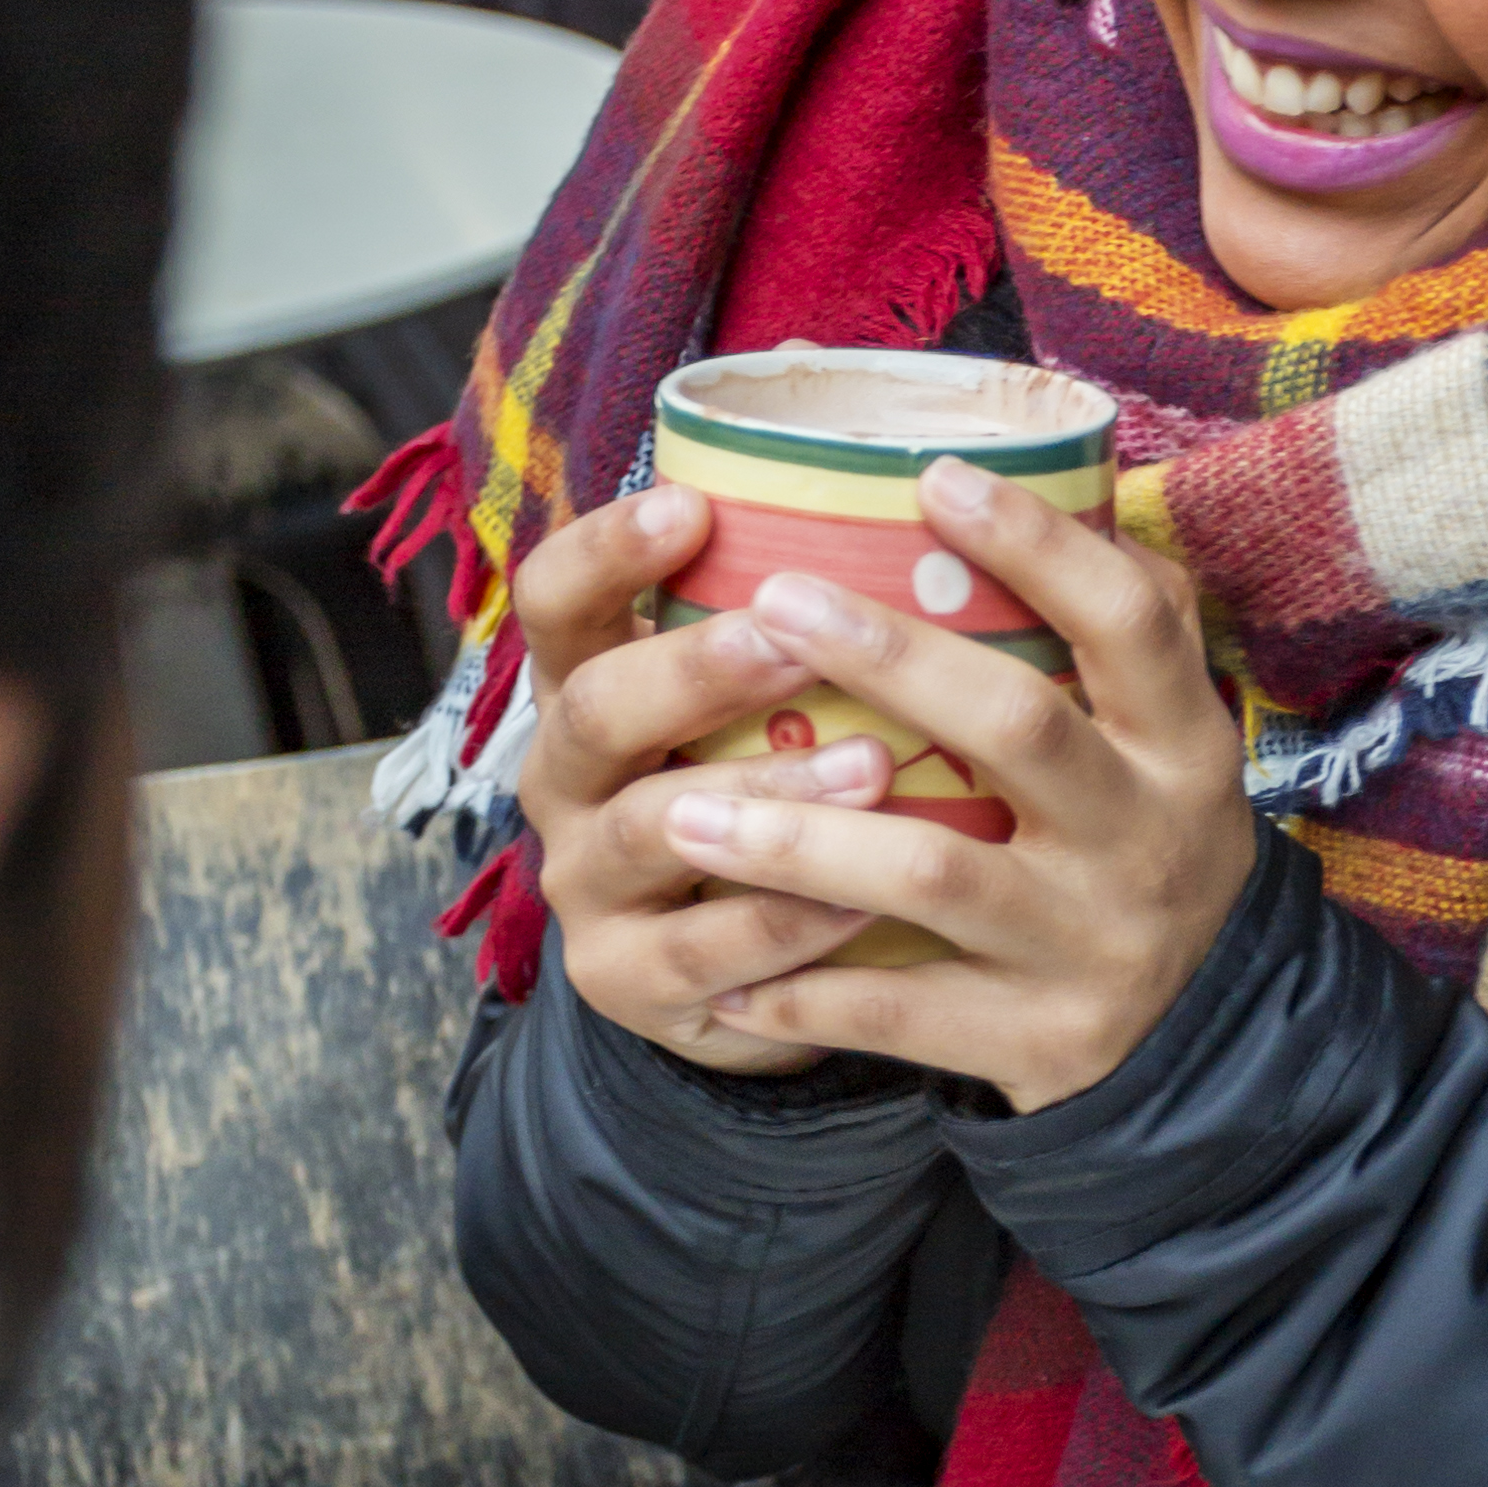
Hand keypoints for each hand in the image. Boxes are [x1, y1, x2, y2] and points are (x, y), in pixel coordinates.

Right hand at [513, 482, 902, 1068]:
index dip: (607, 550)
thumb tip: (931, 507)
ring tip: (872, 770)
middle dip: (695, 671)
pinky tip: (869, 904)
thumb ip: (796, 634)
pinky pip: (704, 951)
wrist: (742, 980)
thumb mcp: (757, 713)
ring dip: (763, 796)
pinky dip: (789, 924)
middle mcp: (566, 779)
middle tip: (794, 640)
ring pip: (652, 829)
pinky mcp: (624, 980)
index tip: (692, 506)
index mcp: (586, 688)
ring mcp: (586, 884)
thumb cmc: (770, 800)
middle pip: (595, 710)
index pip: (556, 600)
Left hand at [658, 454, 1260, 1112]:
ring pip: (932, 876)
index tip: (933, 477)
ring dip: (796, 841)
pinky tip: (724, 975)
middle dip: (887, 658)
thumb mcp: (1169, 743)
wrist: (1206, 1042)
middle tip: (771, 602)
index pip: (1129, 622)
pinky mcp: (1043, 1041)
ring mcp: (1092, 943)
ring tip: (683, 813)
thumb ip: (1124, 629)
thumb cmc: (1142, 842)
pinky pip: (903, 1012)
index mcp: (1182, 746)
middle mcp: (1149, 838)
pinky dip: (806, 996)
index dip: (1039, 546)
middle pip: (1017, 726)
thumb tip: (1066, 481)